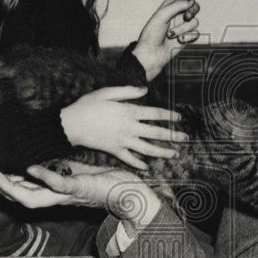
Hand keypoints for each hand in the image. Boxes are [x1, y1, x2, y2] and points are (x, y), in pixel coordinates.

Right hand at [0, 161, 161, 228]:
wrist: (123, 191)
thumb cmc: (92, 181)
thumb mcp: (63, 173)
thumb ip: (43, 171)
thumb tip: (22, 164)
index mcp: (44, 193)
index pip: (10, 189)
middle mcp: (50, 198)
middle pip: (14, 196)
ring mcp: (64, 196)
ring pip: (30, 197)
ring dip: (10, 186)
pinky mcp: (79, 190)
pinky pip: (59, 186)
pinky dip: (45, 178)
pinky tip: (32, 168)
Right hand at [59, 86, 185, 169]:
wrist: (71, 124)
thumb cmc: (88, 105)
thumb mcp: (107, 92)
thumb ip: (128, 91)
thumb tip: (145, 90)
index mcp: (129, 112)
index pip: (155, 114)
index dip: (169, 116)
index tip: (179, 118)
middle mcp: (129, 128)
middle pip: (156, 133)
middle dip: (173, 136)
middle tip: (186, 139)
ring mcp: (122, 141)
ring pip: (147, 149)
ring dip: (162, 152)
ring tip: (174, 154)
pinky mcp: (114, 150)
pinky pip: (130, 159)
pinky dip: (139, 164)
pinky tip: (147, 166)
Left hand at [131, 0, 200, 80]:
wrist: (151, 55)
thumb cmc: (151, 35)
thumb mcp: (162, 16)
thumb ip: (178, 5)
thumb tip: (193, 0)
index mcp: (168, 5)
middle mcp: (177, 14)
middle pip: (194, 5)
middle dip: (191, 10)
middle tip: (184, 17)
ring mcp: (182, 26)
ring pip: (195, 21)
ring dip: (183, 28)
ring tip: (171, 35)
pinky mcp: (187, 37)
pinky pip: (196, 33)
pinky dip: (187, 38)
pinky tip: (178, 42)